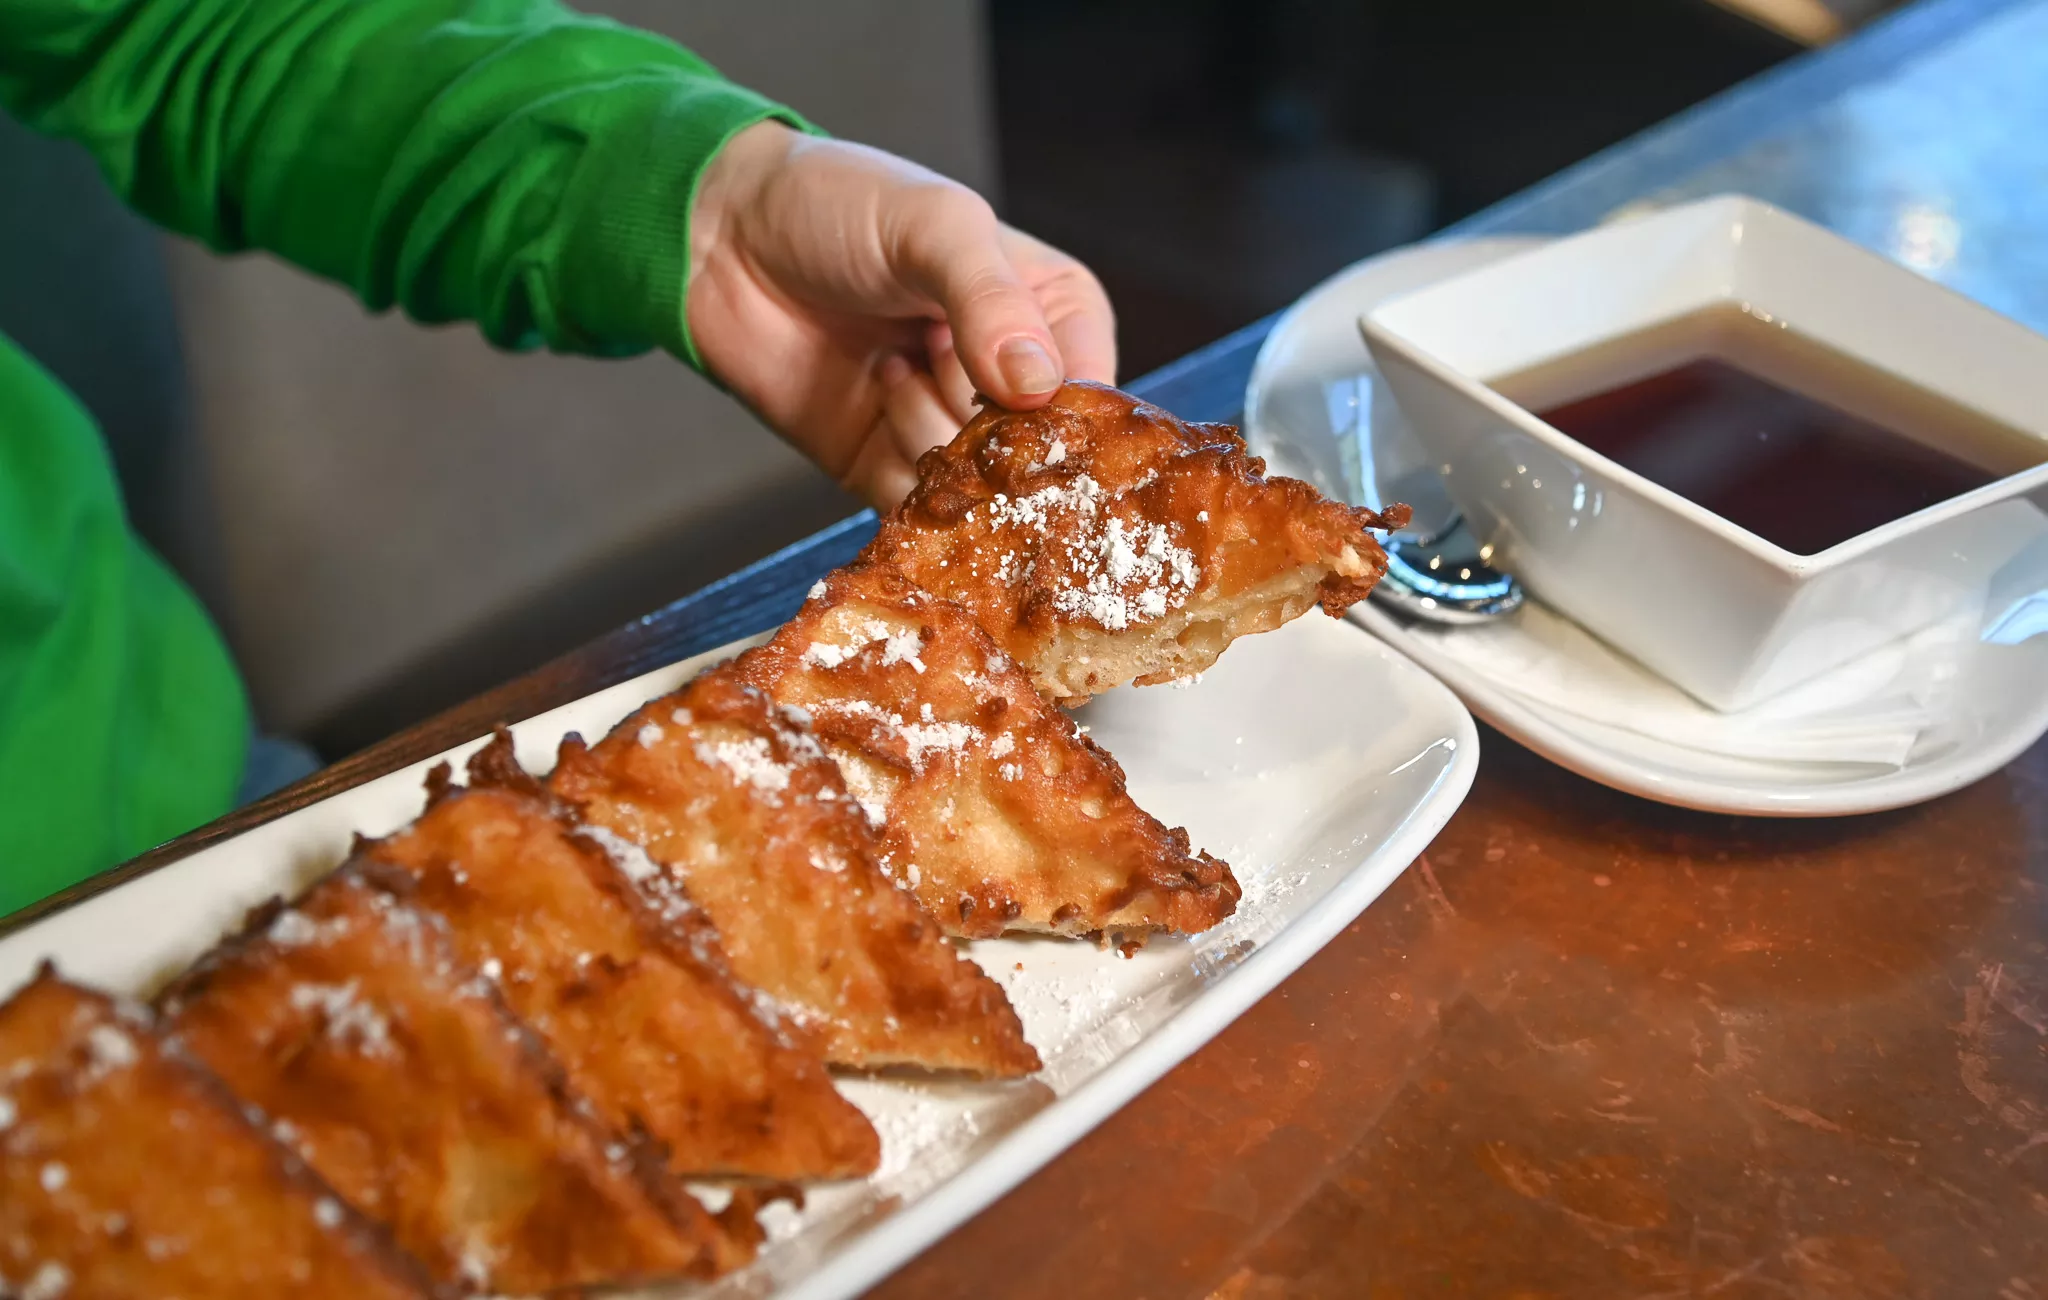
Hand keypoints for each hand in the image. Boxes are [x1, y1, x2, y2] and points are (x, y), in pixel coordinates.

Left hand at [686, 123, 1115, 506]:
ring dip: (929, 434)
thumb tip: (1039, 388)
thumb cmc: (837, 203)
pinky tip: (872, 398)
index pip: (1094, 394)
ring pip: (977, 489)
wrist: (722, 236)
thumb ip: (991, 301)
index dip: (1066, 414)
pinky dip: (900, 476)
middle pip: (1037, 456)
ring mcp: (948, 429)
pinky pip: (920, 511)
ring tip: (890, 363)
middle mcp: (1009, 380)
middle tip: (937, 362)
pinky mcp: (886, 469)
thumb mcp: (934, 225)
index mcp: (1050, 311)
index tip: (1022, 402)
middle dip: (988, 428)